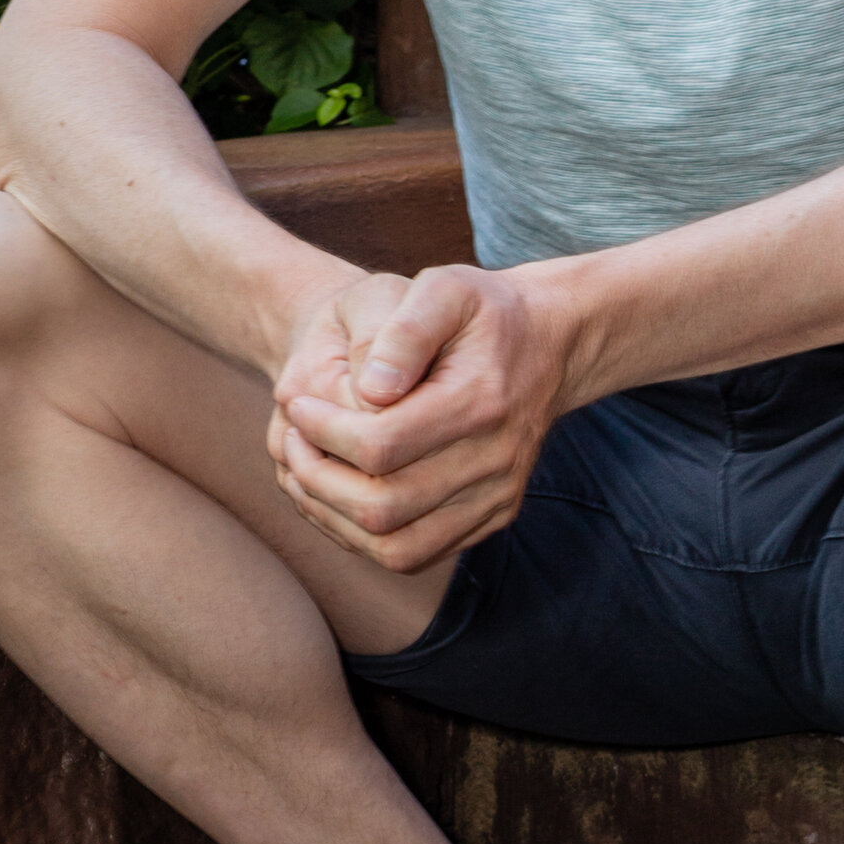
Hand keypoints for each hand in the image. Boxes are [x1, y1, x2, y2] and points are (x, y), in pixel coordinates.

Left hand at [268, 261, 577, 574]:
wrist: (550, 343)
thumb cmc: (483, 312)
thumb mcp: (445, 288)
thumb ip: (405, 331)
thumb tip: (369, 389)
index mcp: (480, 402)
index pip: (380, 445)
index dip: (322, 432)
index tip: (297, 405)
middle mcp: (495, 462)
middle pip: (382, 507)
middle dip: (317, 479)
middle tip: (292, 441)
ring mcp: (496, 498)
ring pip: (394, 549)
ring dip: (333, 518)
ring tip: (304, 474)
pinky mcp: (492, 518)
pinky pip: (414, 554)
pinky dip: (362, 537)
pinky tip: (338, 495)